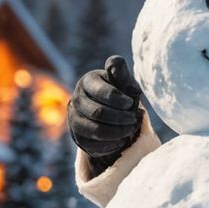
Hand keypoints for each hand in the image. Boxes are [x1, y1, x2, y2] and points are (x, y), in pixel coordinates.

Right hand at [67, 55, 143, 173]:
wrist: (116, 115)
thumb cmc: (122, 94)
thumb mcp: (125, 82)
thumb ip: (120, 72)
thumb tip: (113, 63)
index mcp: (88, 81)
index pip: (99, 91)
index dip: (117, 98)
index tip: (129, 103)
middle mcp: (76, 99)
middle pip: (97, 112)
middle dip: (120, 117)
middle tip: (133, 119)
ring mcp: (74, 118)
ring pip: (95, 130)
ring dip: (117, 131)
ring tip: (130, 129)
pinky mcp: (78, 136)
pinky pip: (93, 144)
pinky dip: (111, 142)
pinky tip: (121, 138)